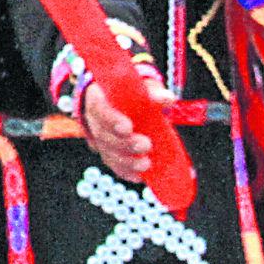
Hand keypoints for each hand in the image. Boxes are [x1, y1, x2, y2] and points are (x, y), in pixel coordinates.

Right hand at [79, 69, 169, 183]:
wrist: (118, 103)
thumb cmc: (130, 93)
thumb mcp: (140, 87)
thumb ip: (153, 92)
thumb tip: (169, 100)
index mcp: (98, 100)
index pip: (100, 110)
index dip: (112, 120)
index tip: (128, 128)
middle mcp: (94, 122)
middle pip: (104, 136)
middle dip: (125, 144)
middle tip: (146, 145)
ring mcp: (99, 140)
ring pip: (107, 154)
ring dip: (126, 162)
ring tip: (146, 164)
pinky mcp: (107, 153)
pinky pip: (113, 165)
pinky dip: (126, 172)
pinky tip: (138, 177)